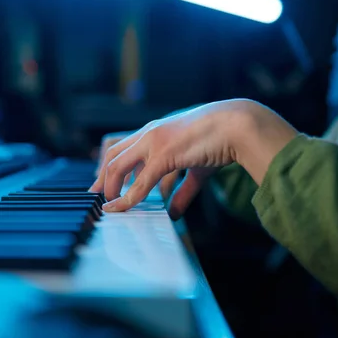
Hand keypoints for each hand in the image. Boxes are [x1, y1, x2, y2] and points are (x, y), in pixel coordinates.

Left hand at [90, 99, 297, 217]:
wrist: (240, 125)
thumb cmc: (221, 141)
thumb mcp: (196, 167)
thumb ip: (182, 190)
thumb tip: (172, 212)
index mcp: (155, 131)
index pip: (121, 148)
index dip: (109, 168)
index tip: (104, 187)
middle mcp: (149, 133)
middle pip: (112, 155)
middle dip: (101, 179)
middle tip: (98, 198)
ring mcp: (154, 141)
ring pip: (118, 166)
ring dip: (111, 189)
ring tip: (111, 207)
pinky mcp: (164, 153)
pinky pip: (140, 181)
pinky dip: (129, 198)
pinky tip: (122, 209)